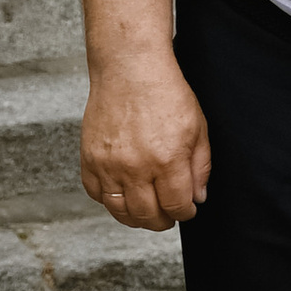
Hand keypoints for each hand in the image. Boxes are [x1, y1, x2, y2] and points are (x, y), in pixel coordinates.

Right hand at [79, 51, 210, 229]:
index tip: (187, 210)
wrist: (130, 69)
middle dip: (162, 221)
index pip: (176, 206)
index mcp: (168, 160)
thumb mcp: (198, 128)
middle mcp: (136, 167)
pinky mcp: (89, 159)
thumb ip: (200, 167)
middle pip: (147, 214)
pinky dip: (109, 201)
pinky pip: (96, 194)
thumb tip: (198, 197)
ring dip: (135, 218)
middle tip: (168, 218)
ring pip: (119, 211)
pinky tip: (123, 196)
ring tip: (146, 213)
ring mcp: (109, 165)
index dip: (185, 213)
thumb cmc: (166, 93)